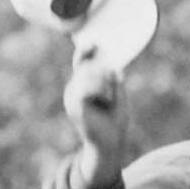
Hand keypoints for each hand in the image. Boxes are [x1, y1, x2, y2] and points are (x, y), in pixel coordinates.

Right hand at [63, 47, 127, 188]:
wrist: (111, 144)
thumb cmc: (115, 121)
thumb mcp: (117, 93)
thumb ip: (111, 76)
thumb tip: (108, 60)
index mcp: (82, 85)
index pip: (81, 60)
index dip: (86, 50)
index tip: (95, 44)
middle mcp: (73, 89)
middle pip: (87, 65)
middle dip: (104, 72)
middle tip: (112, 92)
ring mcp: (72, 96)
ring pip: (88, 74)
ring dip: (104, 82)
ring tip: (109, 99)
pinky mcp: (75, 104)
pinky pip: (88, 86)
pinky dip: (102, 90)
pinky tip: (106, 101)